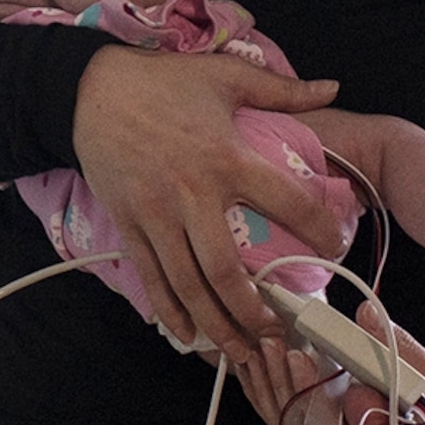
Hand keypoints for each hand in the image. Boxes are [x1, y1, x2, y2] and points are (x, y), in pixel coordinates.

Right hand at [70, 46, 343, 362]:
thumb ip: (283, 89)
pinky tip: (186, 333)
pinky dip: (168, 309)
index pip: (286, 202)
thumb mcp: (227, 75)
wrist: (89, 89)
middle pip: (227, 271)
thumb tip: (332, 88)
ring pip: (188, 284)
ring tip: (240, 350)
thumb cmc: (163, 80)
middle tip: (280, 334)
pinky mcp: (128, 223)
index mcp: (226, 159)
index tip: (335, 248)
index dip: (318, 229)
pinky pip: (151, 275)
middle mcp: (192, 195)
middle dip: (255, 311)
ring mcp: (156, 215)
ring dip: (215, 324)